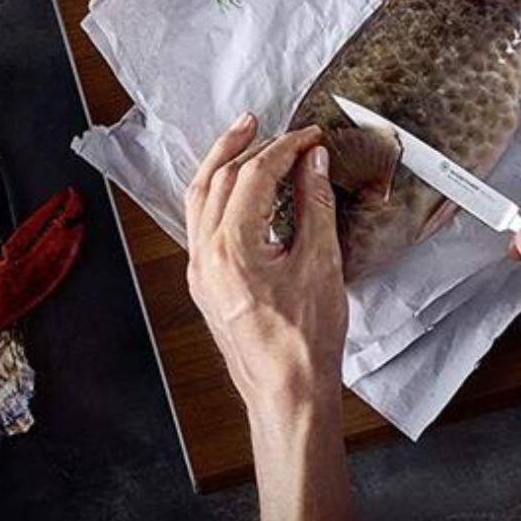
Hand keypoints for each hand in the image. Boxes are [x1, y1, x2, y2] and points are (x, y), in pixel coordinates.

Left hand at [184, 114, 345, 414]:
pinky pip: (202, 225)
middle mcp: (206, 257)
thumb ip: (314, 206)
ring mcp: (201, 272)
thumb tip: (313, 164)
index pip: (254, 176)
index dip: (285, 148)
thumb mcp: (320, 264)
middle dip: (246, 146)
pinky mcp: (207, 285)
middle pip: (217, 180)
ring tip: (244, 141)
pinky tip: (238, 191)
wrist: (288, 394)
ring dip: (222, 165)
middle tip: (272, 126)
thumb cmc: (305, 343)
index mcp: (231, 248)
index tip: (310, 137)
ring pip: (200, 200)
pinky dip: (219, 196)